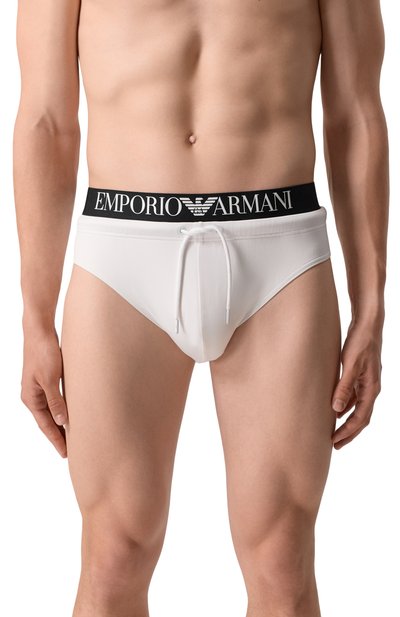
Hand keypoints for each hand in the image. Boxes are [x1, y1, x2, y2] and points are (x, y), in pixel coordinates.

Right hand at [20, 326, 67, 457]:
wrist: (40, 330)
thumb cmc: (43, 352)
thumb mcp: (50, 379)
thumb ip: (56, 401)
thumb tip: (62, 421)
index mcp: (31, 398)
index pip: (46, 425)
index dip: (56, 440)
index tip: (66, 453)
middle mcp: (33, 395)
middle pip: (48, 421)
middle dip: (59, 435)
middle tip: (72, 450)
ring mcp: (39, 387)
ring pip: (52, 411)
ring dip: (61, 423)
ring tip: (73, 436)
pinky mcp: (46, 379)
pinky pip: (55, 400)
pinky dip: (63, 409)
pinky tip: (71, 413)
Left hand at [331, 321, 381, 448]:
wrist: (367, 324)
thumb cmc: (359, 342)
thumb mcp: (350, 365)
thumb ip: (344, 387)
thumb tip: (336, 410)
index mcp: (371, 388)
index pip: (360, 418)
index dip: (348, 432)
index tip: (335, 442)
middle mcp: (372, 388)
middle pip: (362, 417)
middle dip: (349, 432)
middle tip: (335, 444)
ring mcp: (367, 382)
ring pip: (358, 408)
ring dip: (347, 421)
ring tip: (334, 430)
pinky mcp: (361, 375)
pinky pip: (355, 397)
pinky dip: (346, 406)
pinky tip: (336, 409)